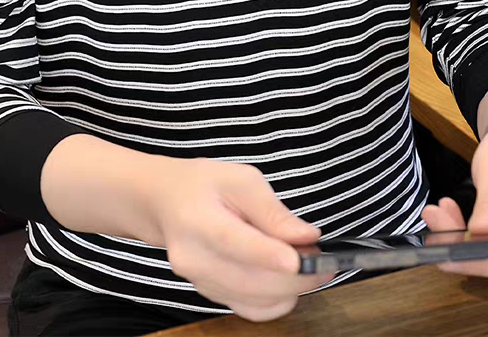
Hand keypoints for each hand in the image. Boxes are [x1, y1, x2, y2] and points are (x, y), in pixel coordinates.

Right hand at [145, 157, 333, 321]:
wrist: (165, 203)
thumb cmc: (203, 184)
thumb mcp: (240, 178)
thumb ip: (272, 209)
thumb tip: (307, 236)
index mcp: (198, 219)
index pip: (234, 242)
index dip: (269, 255)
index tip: (302, 259)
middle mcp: (193, 258)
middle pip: (250, 279)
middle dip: (296, 275)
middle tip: (322, 257)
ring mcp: (199, 282)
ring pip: (255, 299)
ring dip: (290, 288)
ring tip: (307, 264)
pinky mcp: (209, 295)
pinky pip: (250, 309)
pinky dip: (276, 300)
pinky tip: (287, 280)